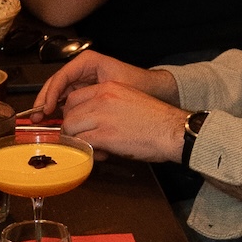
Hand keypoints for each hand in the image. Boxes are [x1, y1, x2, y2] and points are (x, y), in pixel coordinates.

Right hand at [38, 49, 163, 116]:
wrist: (155, 90)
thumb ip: (95, 99)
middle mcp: (82, 70)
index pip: (61, 77)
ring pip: (60, 95)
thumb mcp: (116, 88)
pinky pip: (69, 101)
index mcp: (87, 62)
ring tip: (42, 122)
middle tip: (36, 117)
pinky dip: (62, 112)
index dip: (50, 94)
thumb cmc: (139, 85)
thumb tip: (73, 115)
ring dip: (50, 108)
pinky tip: (58, 123)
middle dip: (44, 101)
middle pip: (56, 85)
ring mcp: (83, 81)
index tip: (46, 108)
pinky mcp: (86, 93)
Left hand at [62, 85, 191, 164]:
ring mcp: (102, 116)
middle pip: (69, 112)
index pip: (75, 97)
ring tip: (93, 147)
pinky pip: (81, 143)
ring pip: (71, 127)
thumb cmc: (157, 120)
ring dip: (77, 140)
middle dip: (71, 127)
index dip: (72, 113)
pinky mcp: (104, 135)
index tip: (76, 123)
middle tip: (82, 138)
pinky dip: (85, 151)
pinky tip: (101, 154)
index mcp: (109, 88)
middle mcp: (102, 98)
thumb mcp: (129, 100)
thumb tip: (93, 122)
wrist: (173, 131)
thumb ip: (108, 106)